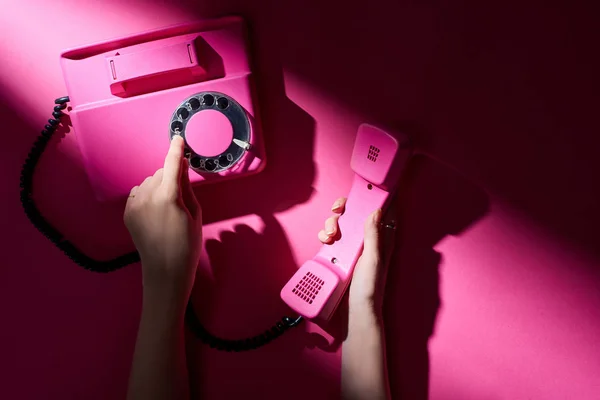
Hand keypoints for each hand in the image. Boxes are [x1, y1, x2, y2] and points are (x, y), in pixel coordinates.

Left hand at [124, 135, 201, 305]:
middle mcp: (147, 197)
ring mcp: (134, 205)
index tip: (178, 138)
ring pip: (148, 182)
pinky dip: (147, 195)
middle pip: (160, 174)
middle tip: (180, 196)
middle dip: (170, 177)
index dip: (176, 150)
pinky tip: (156, 211)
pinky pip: (139, 193)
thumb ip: (186, 187)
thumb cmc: (187, 244)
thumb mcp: (195, 213)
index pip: (172, 164)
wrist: (165, 270)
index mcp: (168, 196)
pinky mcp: (128, 213)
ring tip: (167, 207)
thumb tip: (182, 167)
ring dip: (158, 186)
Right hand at [318, 197, 395, 313]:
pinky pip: (330, 240)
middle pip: (353, 215)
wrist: (354, 314)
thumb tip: (376, 210)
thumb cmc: (370, 289)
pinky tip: (324, 242)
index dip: (368, 200)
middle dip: (343, 210)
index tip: (358, 195)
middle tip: (337, 212)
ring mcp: (350, 250)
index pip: (376, 213)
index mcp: (380, 241)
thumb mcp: (373, 259)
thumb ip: (373, 235)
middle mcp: (365, 242)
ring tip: (329, 235)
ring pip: (339, 226)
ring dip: (331, 224)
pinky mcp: (337, 257)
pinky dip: (325, 236)